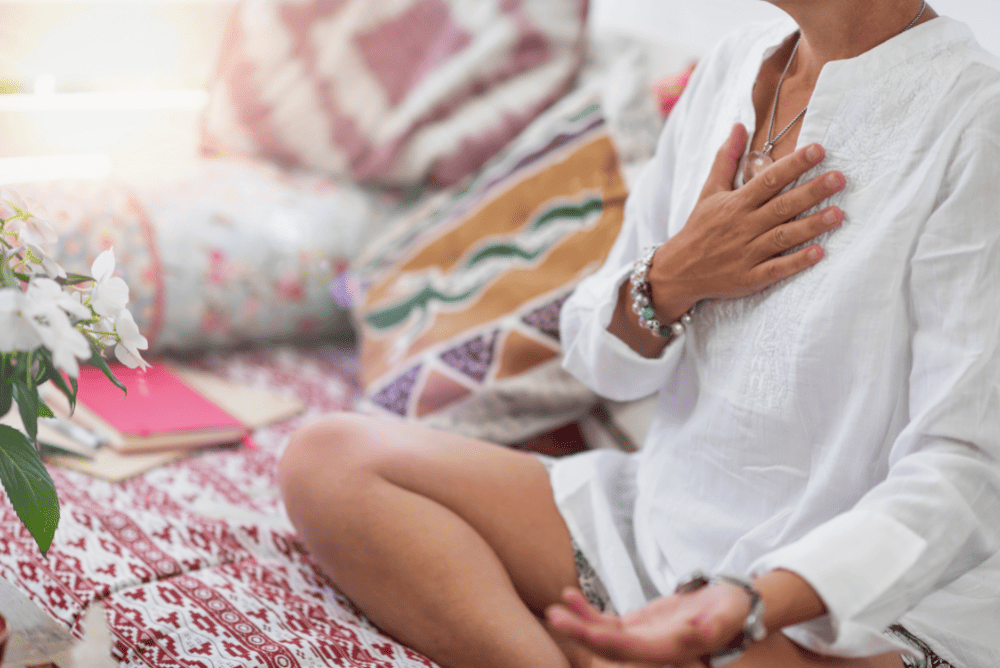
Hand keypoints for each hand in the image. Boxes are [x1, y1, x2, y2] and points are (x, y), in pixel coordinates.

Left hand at [546, 584, 751, 665]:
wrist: (730, 606)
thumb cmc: (731, 610)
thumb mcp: (727, 614)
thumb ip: (715, 624)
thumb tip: (703, 633)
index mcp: (670, 650)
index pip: (636, 650)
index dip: (611, 642)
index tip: (590, 631)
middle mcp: (651, 649)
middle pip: (611, 646)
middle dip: (582, 633)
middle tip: (556, 618)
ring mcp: (641, 638)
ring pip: (604, 635)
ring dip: (578, 623)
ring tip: (554, 610)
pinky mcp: (637, 626)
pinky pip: (607, 621)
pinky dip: (587, 611)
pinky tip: (569, 596)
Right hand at [649, 123, 846, 321]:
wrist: (678, 271)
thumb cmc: (699, 228)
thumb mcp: (709, 191)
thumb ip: (726, 159)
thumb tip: (739, 125)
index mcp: (735, 204)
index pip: (768, 180)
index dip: (793, 164)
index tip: (818, 150)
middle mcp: (743, 226)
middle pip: (781, 206)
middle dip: (811, 191)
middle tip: (840, 178)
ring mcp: (747, 253)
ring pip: (783, 237)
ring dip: (811, 225)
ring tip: (838, 213)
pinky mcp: (749, 278)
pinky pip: (776, 269)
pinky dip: (797, 262)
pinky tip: (819, 253)